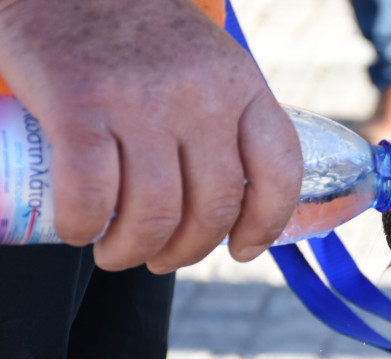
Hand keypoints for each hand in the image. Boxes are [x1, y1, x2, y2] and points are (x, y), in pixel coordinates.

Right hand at [0, 0, 302, 271]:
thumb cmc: (140, 33)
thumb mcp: (208, 64)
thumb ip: (229, 117)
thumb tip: (239, 203)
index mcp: (241, 85)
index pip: (278, 171)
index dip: (265, 225)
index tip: (242, 251)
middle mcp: (200, 94)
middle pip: (213, 207)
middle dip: (188, 251)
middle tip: (162, 258)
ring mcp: (139, 100)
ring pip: (155, 212)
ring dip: (135, 251)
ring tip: (117, 254)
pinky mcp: (77, 105)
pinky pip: (90, 194)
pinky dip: (84, 227)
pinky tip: (78, 232)